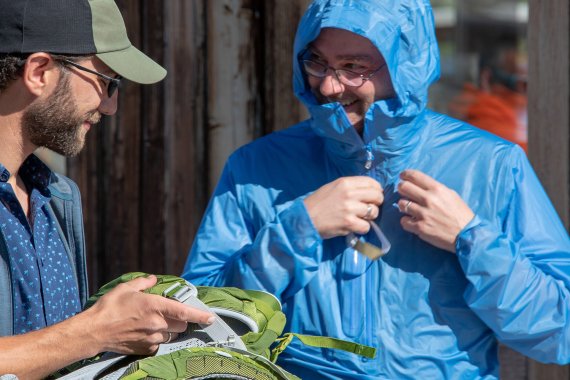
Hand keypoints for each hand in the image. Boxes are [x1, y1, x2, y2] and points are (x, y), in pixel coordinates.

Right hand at [84, 275, 214, 354]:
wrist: (93, 331)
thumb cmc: (109, 308)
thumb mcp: (126, 288)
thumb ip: (143, 283)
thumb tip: (153, 279)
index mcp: (155, 306)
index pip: (184, 312)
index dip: (200, 315)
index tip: (210, 318)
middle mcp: (157, 324)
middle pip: (181, 325)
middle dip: (180, 320)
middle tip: (169, 314)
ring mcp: (152, 338)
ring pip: (171, 336)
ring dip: (169, 331)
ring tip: (155, 324)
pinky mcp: (145, 349)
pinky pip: (159, 345)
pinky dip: (157, 340)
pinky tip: (145, 333)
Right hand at [304, 176, 383, 238]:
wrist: (304, 218)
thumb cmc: (318, 203)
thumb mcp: (333, 188)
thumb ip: (350, 187)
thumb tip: (370, 191)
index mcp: (345, 182)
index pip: (372, 183)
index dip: (377, 191)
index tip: (373, 197)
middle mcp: (349, 193)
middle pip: (377, 196)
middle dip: (376, 204)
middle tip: (368, 209)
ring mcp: (349, 208)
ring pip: (374, 212)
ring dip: (369, 217)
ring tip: (359, 218)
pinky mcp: (348, 223)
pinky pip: (366, 226)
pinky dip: (362, 228)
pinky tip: (354, 227)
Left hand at [397, 169, 473, 252]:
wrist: (467, 235)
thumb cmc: (460, 214)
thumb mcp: (451, 195)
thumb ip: (435, 189)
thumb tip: (419, 185)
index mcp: (437, 189)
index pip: (414, 176)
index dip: (405, 175)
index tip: (402, 177)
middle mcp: (429, 199)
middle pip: (404, 187)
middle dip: (402, 188)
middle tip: (404, 192)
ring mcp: (423, 214)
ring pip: (401, 204)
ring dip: (403, 205)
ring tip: (409, 208)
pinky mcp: (420, 227)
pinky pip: (403, 221)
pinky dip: (406, 221)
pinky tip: (412, 220)